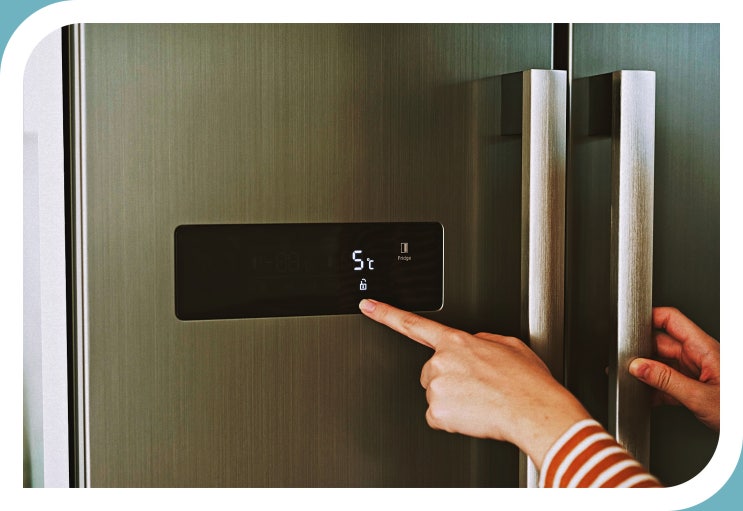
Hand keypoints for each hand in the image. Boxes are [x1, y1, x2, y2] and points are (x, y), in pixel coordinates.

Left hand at [359, 299, 590, 469]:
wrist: (533, 410)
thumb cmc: (526, 382)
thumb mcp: (508, 345)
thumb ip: (480, 341)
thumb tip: (474, 346)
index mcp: (457, 341)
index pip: (412, 323)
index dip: (386, 313)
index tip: (367, 306)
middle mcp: (441, 361)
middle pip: (430, 371)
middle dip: (448, 378)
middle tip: (475, 386)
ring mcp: (437, 387)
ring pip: (435, 394)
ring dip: (452, 399)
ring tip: (480, 400)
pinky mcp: (436, 412)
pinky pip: (437, 417)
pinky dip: (451, 419)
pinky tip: (473, 414)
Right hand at [629, 307, 719, 430]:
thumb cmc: (738, 411)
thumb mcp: (700, 397)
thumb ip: (666, 380)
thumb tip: (639, 367)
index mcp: (705, 349)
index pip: (672, 320)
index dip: (650, 318)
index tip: (631, 326)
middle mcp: (700, 356)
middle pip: (662, 344)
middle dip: (643, 352)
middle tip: (627, 364)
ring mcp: (697, 371)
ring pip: (664, 364)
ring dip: (648, 373)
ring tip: (634, 382)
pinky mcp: (695, 386)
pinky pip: (669, 381)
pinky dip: (656, 388)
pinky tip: (647, 396)